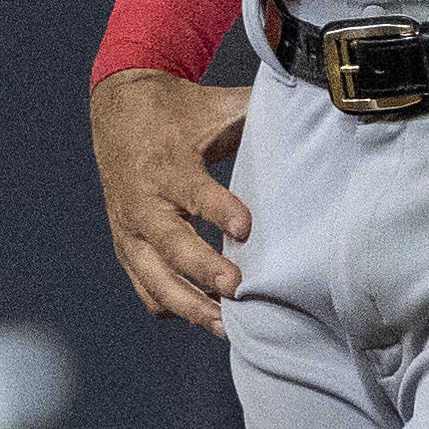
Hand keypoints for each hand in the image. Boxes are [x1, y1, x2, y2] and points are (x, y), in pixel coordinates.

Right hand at [92, 69, 253, 331]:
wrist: (117, 113)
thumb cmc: (175, 113)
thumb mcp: (213, 105)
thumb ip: (256, 111)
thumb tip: (311, 102)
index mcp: (166, 164)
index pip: (193, 191)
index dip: (219, 210)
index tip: (246, 228)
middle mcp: (142, 202)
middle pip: (170, 245)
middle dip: (203, 271)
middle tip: (236, 289)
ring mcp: (130, 230)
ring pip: (154, 279)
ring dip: (190, 305)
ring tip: (227, 326)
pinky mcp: (127, 248)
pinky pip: (146, 288)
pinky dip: (173, 306)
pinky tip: (206, 316)